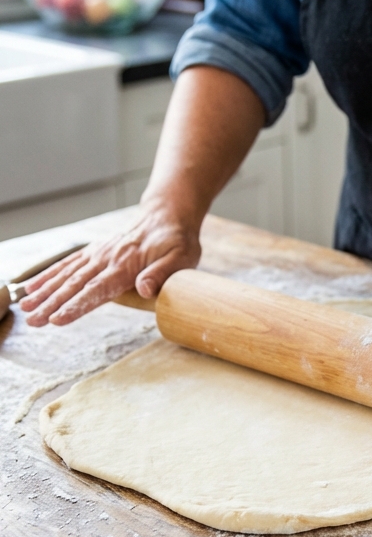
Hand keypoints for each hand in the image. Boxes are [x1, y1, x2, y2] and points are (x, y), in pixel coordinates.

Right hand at [20, 199, 200, 325]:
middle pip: (75, 285)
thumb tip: (145, 289)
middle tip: (32, 320)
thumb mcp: (181, 259)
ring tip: (25, 306)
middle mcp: (107, 259)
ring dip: (45, 291)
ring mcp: (98, 254)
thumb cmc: (177, 242)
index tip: (58, 319)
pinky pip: (68, 264)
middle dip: (52, 303)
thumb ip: (162, 274)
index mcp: (126, 266)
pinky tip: (33, 286)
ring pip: (66, 275)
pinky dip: (49, 275)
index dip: (77, 305)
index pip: (97, 289)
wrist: (167, 216)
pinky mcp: (95, 252)